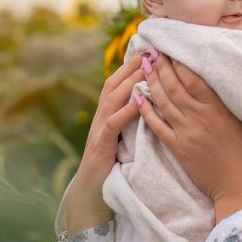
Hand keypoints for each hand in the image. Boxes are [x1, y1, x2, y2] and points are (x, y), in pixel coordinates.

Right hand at [64, 54, 144, 233]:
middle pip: (114, 83)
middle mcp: (101, 115)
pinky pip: (112, 123)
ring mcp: (98, 128)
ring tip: (146, 68)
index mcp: (107, 112)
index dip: (132, 65)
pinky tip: (137, 102)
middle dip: (131, 66)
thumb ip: (131, 116)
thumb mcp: (123, 135)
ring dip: (129, 82)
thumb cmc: (111, 162)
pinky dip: (125, 111)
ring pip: (112, 98)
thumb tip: (150, 97)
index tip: (150, 50)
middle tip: (150, 50)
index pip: (118, 82)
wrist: (91, 190)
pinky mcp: (100, 145)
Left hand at [136, 54, 241, 221]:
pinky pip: (158, 126)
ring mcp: (188, 133)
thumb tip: (227, 79)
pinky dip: (147, 111)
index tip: (172, 47)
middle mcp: (201, 116)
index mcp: (220, 107)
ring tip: (144, 66)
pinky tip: (138, 97)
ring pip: (164, 102)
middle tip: (152, 50)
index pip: (194, 77)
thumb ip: (234, 100)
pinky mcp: (179, 149)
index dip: (180, 61)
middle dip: (162, 65)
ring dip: (152, 82)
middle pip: (175, 85)